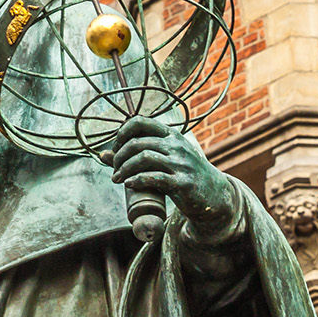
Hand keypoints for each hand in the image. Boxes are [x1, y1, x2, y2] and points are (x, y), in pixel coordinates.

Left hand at [101, 116, 238, 233]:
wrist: (215, 194)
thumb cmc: (185, 174)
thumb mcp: (165, 159)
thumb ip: (135, 155)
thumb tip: (102, 154)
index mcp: (171, 135)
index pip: (140, 122)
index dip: (122, 133)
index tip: (116, 148)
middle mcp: (176, 145)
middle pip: (137, 142)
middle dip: (119, 156)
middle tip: (114, 169)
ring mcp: (181, 163)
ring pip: (143, 158)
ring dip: (124, 169)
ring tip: (117, 179)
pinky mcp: (182, 182)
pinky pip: (154, 177)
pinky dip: (137, 180)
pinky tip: (129, 184)